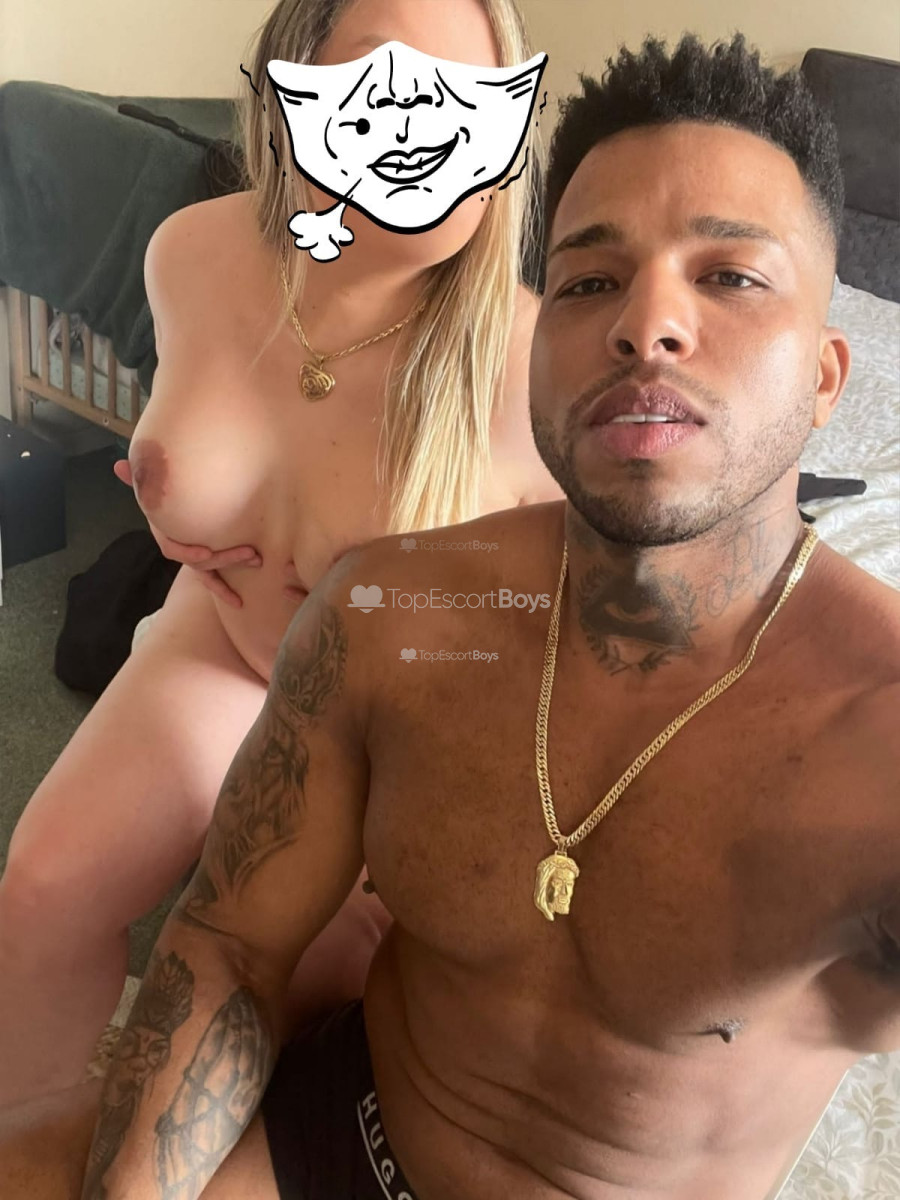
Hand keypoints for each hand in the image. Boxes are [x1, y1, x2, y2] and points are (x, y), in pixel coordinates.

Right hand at [114, 459, 261, 607]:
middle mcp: (179, 547)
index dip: (188, 553)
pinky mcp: (205, 562)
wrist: (175, 507)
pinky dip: (224, 592)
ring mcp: (193, 556)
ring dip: (232, 566)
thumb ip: (137, 478)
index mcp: (165, 532)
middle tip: (250, 553)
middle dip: (225, 558)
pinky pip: (213, 581)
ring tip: (256, 560)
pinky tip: (239, 603)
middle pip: (199, 562)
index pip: (173, 549)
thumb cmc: (162, 494)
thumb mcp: (151, 485)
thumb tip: (118, 465)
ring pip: (211, 569)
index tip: (206, 554)